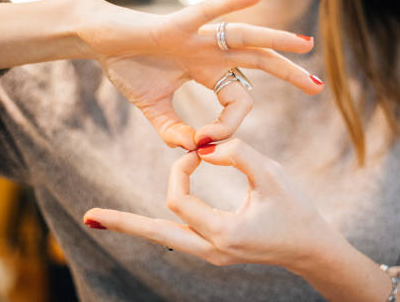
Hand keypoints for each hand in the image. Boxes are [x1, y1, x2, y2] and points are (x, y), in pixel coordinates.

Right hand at [78, 0, 323, 148]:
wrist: (100, 41)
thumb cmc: (128, 68)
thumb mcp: (154, 109)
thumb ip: (173, 131)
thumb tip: (194, 150)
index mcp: (207, 70)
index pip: (235, 99)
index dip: (227, 125)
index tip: (206, 142)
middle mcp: (210, 51)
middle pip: (258, 61)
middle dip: (288, 73)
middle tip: (318, 86)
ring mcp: (197, 36)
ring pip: (245, 37)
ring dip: (277, 40)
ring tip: (306, 44)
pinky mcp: (176, 24)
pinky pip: (207, 11)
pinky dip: (231, 2)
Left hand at [83, 139, 340, 270]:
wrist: (310, 248)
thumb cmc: (296, 211)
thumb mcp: (271, 176)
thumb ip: (238, 154)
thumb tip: (204, 147)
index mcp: (223, 233)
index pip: (180, 196)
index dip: (182, 166)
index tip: (199, 148)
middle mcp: (210, 249)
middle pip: (155, 232)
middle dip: (123, 222)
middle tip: (89, 217)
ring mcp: (210, 253)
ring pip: (163, 237)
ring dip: (135, 224)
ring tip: (99, 219)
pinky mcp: (213, 248)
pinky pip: (177, 235)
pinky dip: (158, 224)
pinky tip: (139, 220)